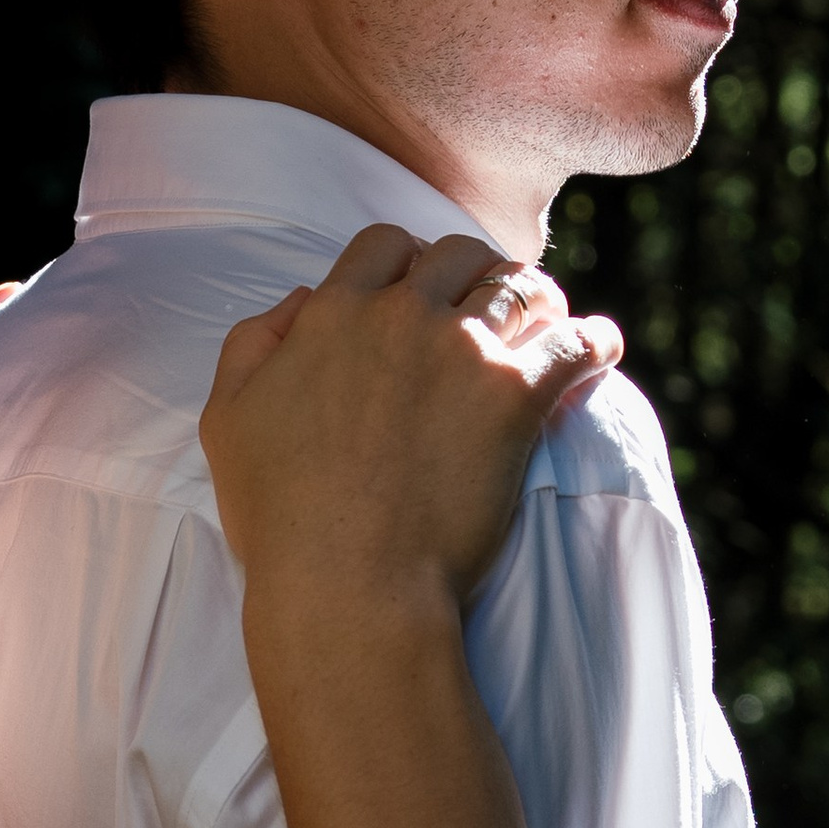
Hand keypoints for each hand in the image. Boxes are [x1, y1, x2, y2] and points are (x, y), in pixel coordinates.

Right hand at [200, 226, 619, 615]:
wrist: (349, 583)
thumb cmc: (281, 515)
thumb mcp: (228, 419)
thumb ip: (253, 343)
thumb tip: (304, 300)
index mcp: (334, 313)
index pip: (383, 244)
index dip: (406, 259)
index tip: (422, 285)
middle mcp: (401, 315)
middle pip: (456, 253)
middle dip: (473, 270)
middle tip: (486, 302)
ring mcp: (463, 352)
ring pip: (519, 286)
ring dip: (536, 297)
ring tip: (547, 317)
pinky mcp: (516, 397)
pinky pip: (576, 343)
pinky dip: (594, 339)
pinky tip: (600, 346)